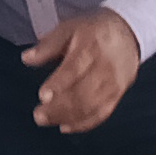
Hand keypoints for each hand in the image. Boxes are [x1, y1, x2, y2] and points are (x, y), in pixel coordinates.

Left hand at [22, 7, 141, 131]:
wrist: (128, 33)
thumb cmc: (94, 31)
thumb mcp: (69, 28)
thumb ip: (48, 45)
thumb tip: (27, 58)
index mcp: (91, 46)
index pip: (75, 68)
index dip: (59, 84)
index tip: (43, 95)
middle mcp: (105, 67)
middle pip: (83, 92)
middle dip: (59, 107)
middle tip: (39, 115)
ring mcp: (113, 83)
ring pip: (92, 106)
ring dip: (68, 117)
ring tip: (47, 120)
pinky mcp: (117, 94)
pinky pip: (102, 113)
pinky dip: (83, 124)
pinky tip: (66, 126)